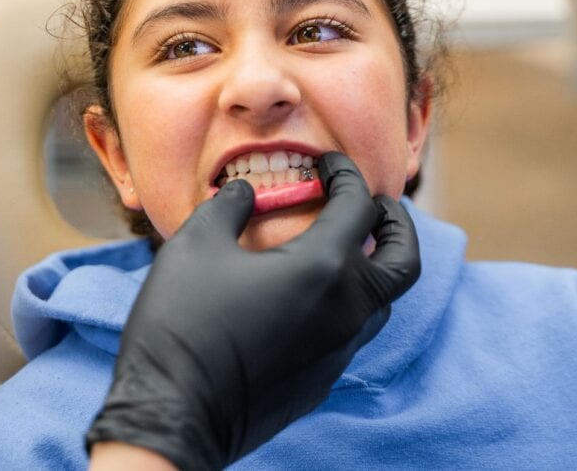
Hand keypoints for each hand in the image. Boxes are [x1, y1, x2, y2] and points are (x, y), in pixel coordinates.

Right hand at [85, 152, 420, 469]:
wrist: (174, 414)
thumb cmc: (181, 323)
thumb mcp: (195, 244)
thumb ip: (229, 206)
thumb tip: (246, 192)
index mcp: (322, 268)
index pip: (357, 205)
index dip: (345, 174)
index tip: (328, 163)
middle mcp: (346, 310)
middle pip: (403, 259)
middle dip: (397, 224)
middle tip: (374, 205)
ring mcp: (339, 351)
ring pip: (382, 302)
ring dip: (372, 267)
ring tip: (341, 250)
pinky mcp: (323, 380)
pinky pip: (351, 333)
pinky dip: (345, 304)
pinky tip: (306, 299)